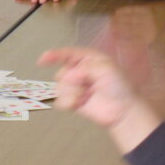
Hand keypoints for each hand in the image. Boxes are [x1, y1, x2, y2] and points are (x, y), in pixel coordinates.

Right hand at [37, 46, 160, 153]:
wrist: (122, 110)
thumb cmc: (118, 86)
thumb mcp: (106, 69)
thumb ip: (85, 68)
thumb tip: (68, 77)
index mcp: (88, 59)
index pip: (67, 54)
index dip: (53, 55)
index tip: (42, 60)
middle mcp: (79, 71)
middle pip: (61, 73)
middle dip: (71, 79)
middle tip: (86, 84)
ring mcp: (75, 87)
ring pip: (59, 88)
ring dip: (72, 92)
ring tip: (86, 96)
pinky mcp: (73, 102)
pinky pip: (60, 101)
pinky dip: (68, 102)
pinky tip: (79, 104)